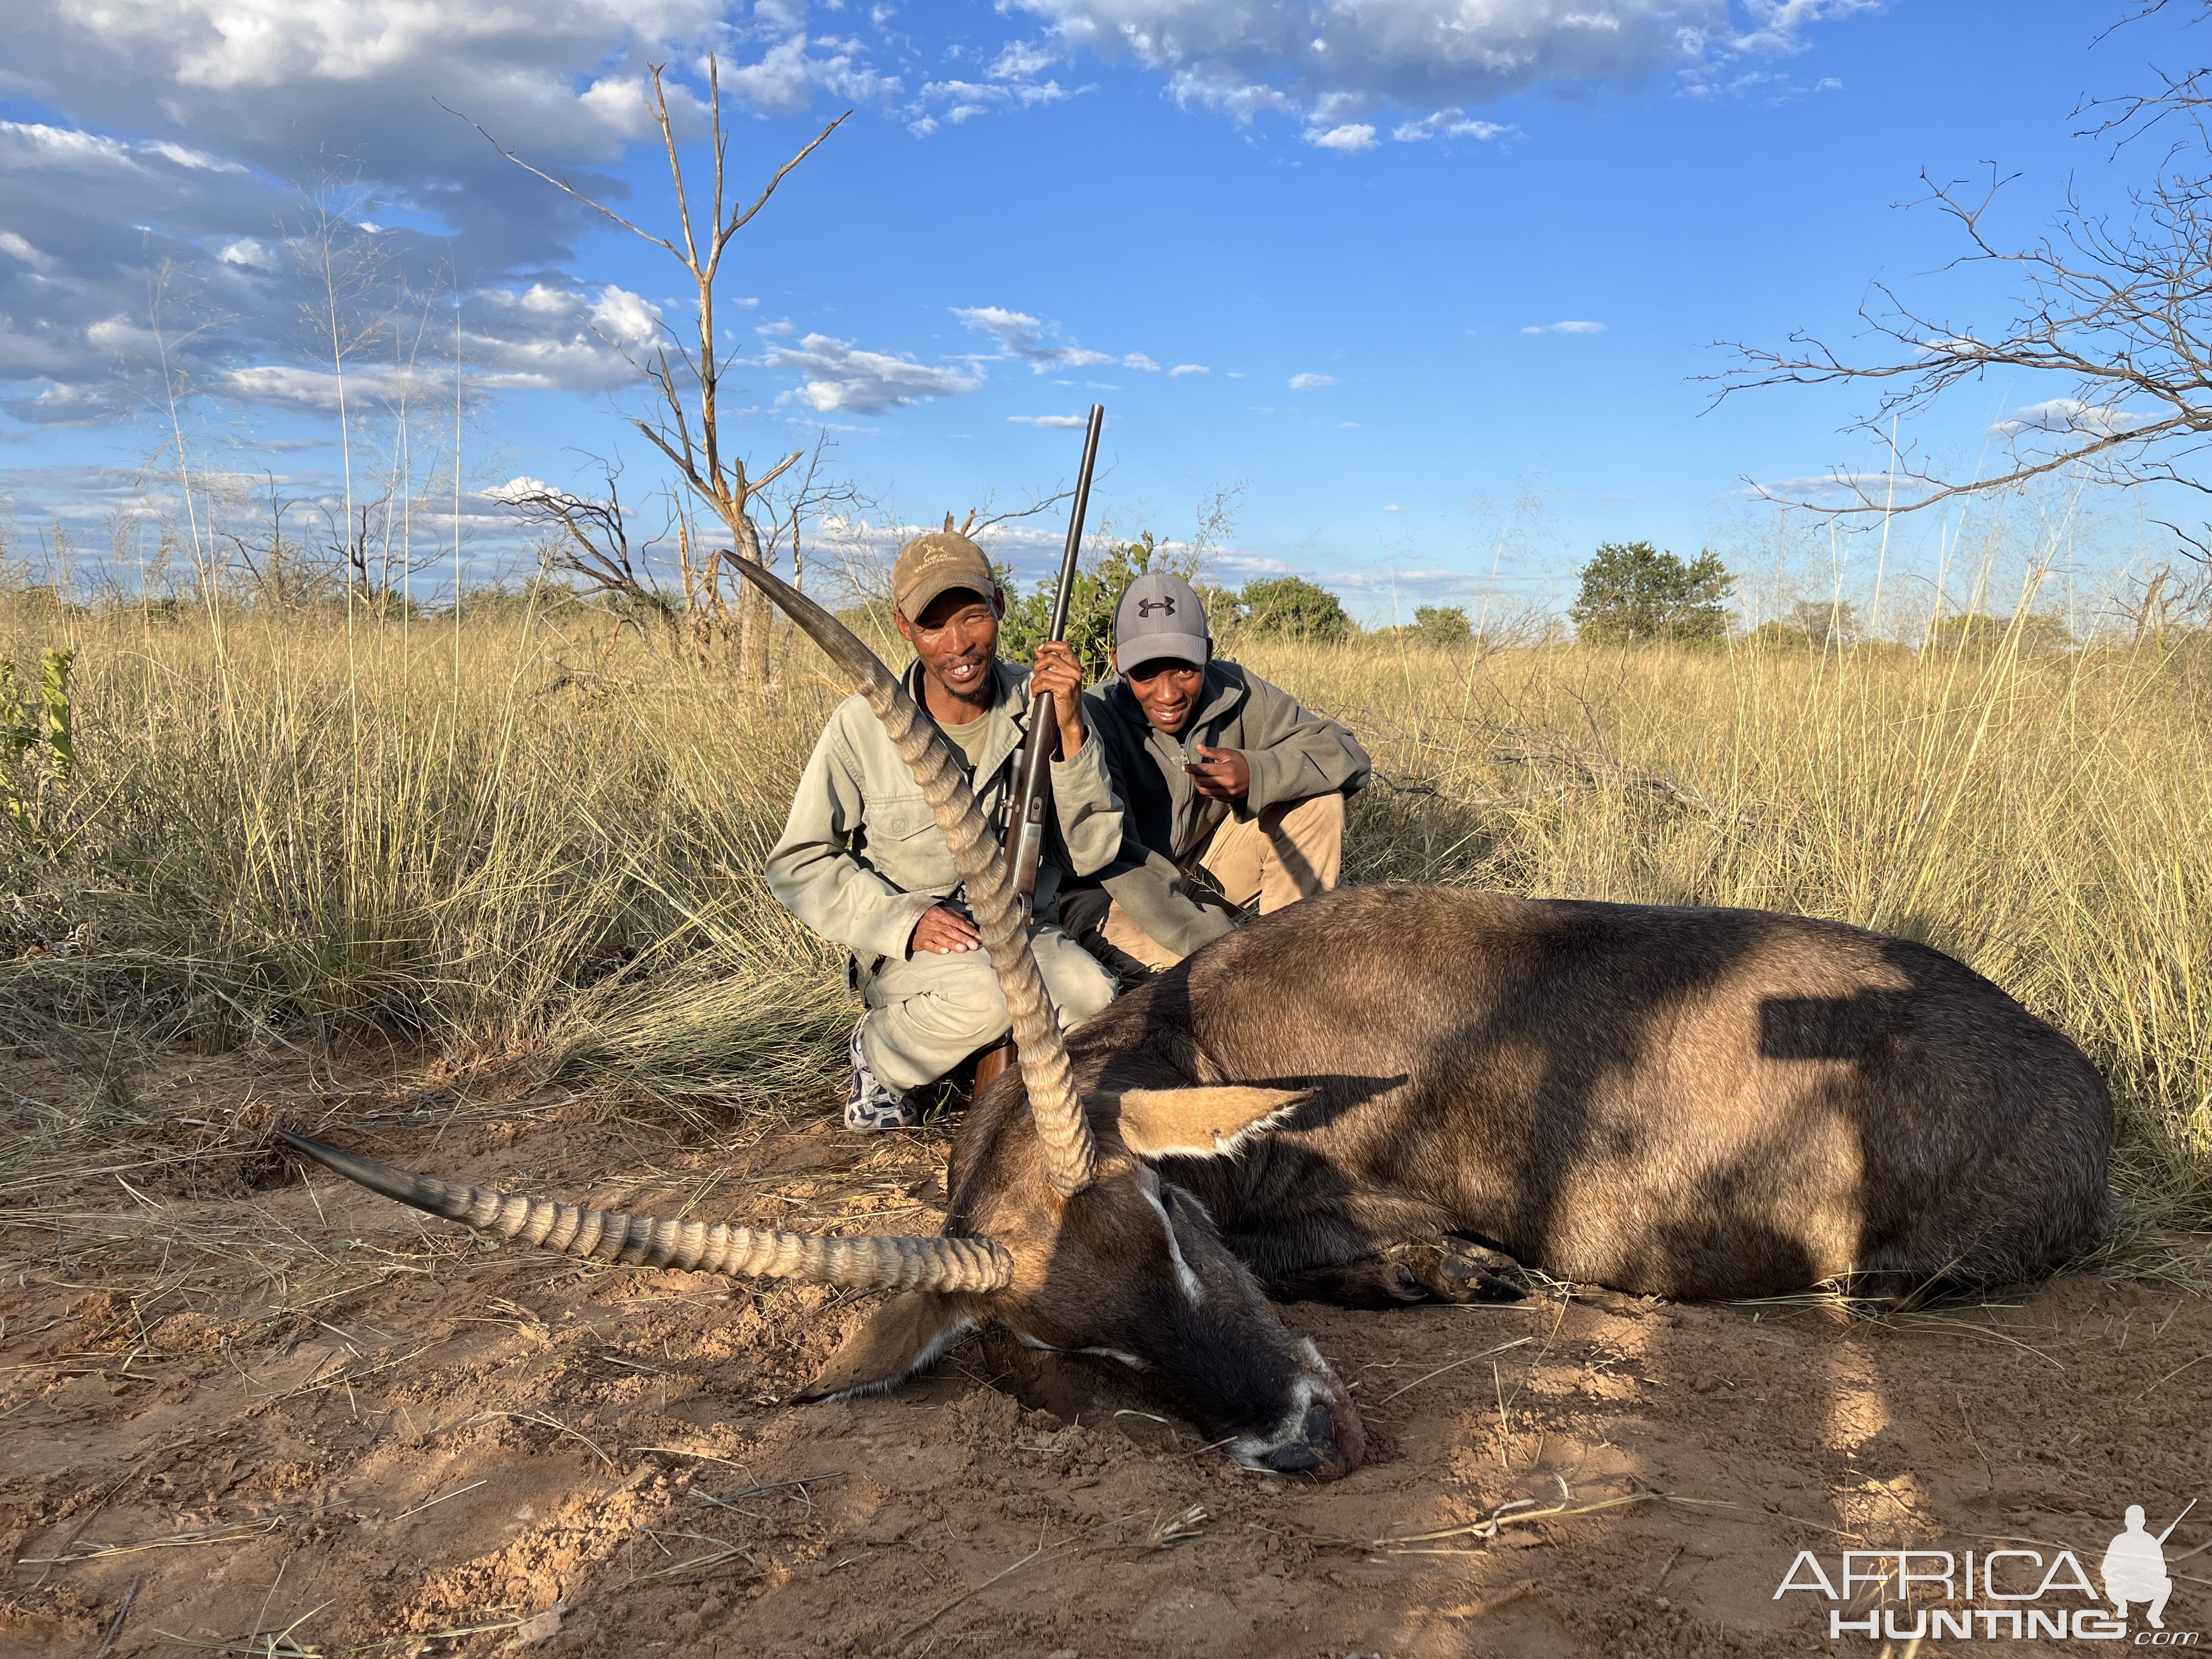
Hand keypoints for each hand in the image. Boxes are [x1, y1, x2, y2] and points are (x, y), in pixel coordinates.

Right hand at [909, 904, 981, 956]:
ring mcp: (925, 931)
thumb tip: (971, 926)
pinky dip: (937, 948)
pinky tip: (945, 952)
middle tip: (973, 946)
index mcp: (939, 913)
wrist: (911, 925)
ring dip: (952, 943)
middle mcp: (931, 921)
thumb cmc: (932, 920)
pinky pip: (928, 945)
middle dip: (963, 938)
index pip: (956, 922)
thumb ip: (956, 918)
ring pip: (940, 937)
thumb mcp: (943, 914)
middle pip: (949, 930)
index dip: (968, 930)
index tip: (978, 938)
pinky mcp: (919, 941)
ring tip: (963, 949)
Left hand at [1030, 640, 1086, 755]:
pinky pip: (1042, 682)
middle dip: (1038, 666)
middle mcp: (1075, 671)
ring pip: (1043, 672)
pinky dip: (1035, 688)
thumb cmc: (1063, 699)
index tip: (1039, 650)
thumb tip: (1038, 650)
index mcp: (1075, 666)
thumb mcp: (1058, 679)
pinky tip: (1037, 694)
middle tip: (1036, 677)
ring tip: (1036, 689)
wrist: (1071, 719)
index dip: (1050, 645)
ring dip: (1035, 682)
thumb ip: (1049, 664)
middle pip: (1050, 657)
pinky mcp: (1065, 689)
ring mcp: (1071, 680)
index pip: (1064, 647)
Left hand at [1186, 744, 1249, 801]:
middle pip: (1202, 782)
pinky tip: (1204, 784)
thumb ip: (1212, 752)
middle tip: (1189, 771)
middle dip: (1193, 776)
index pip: (1204, 770)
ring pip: (1205, 791)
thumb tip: (1197, 747)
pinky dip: (1205, 790)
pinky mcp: (1229, 799)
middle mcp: (1228, 783)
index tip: (1185, 766)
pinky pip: (1212, 796)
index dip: (1192, 768)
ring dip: (1197, 784)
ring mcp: (1229, 793)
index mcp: (1228, 769)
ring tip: (1195, 777)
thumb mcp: (1228, 753)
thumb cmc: (1242, 762)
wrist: (1258, 775)